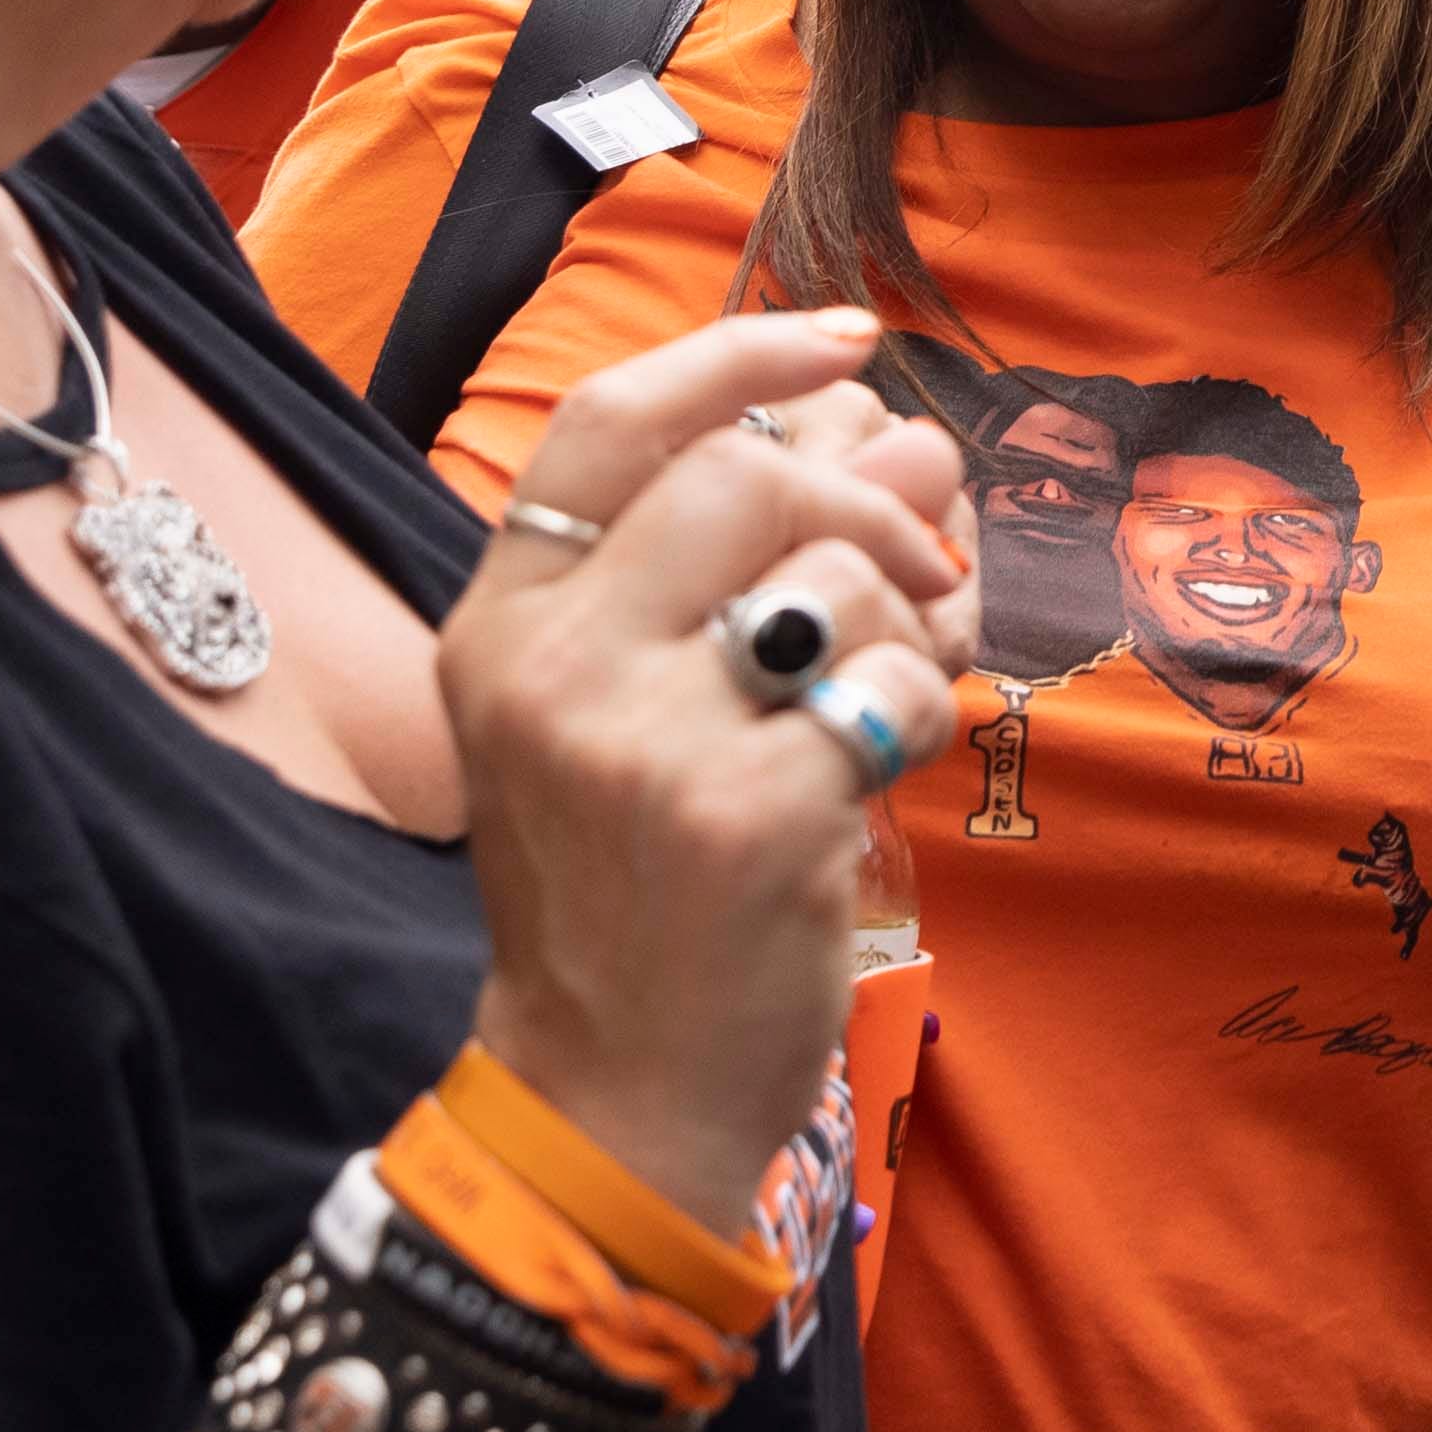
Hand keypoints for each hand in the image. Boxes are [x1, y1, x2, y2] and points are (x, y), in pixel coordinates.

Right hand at [442, 314, 974, 1225]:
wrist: (616, 1091)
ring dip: (913, 607)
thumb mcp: (614, 714)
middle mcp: (554, 666)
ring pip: (837, 569)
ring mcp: (645, 738)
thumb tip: (884, 418)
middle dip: (870, 494)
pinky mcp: (749, 811)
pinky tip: (897, 756)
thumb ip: (716, 569)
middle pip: (749, 472)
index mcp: (503, 625)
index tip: (845, 340)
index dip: (739, 353)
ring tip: (904, 670)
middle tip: (922, 551)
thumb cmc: (632, 892)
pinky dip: (929, 704)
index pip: (612, 423)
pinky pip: (898, 681)